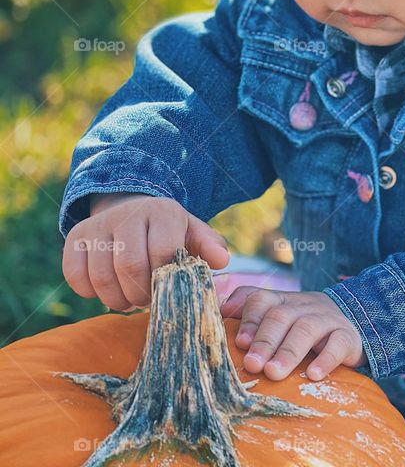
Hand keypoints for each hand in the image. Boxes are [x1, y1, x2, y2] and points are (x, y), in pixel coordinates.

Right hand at [63, 193, 229, 310]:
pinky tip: (109, 289)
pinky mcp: (74, 238)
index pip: (163, 252)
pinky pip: (76, 277)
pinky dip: (92, 293)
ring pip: (102, 277)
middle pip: (130, 267)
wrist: (131, 211)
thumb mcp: (193, 234)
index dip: (165, 280)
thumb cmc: (168, 232)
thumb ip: (209, 247)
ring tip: (131, 299)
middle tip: (148, 300)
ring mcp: (98, 225)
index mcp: (162, 212)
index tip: (168, 289)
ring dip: (118, 300)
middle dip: (141, 295)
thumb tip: (222, 260)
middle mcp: (127, 214)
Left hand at [219, 288, 367, 380]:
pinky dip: (326, 359)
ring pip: (307, 328)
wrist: (348, 329)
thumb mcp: (277, 318)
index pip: (262, 299)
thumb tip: (220, 311)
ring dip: (288, 351)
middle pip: (282, 315)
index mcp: (282, 300)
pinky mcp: (348, 336)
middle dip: (265, 341)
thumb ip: (249, 313)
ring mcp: (327, 319)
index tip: (239, 343)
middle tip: (252, 365)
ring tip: (274, 373)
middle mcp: (304, 305)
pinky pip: (338, 343)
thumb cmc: (300, 329)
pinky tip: (313, 374)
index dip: (250, 319)